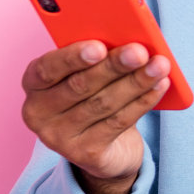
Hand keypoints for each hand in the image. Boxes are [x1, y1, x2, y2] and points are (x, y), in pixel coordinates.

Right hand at [20, 40, 170, 193]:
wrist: (105, 147)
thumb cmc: (94, 95)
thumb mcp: (89, 74)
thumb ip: (99, 57)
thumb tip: (129, 40)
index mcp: (34, 84)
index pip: (46, 69)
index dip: (72, 58)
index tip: (98, 46)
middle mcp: (39, 112)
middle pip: (79, 86)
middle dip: (113, 67)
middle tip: (140, 52)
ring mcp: (60, 137)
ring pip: (103, 104)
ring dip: (135, 82)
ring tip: (160, 65)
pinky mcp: (85, 153)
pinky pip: (119, 122)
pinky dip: (143, 101)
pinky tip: (160, 86)